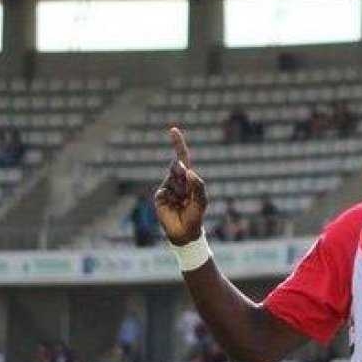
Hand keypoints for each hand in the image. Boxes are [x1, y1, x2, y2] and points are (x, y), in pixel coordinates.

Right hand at [154, 127, 206, 245]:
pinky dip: (173, 197)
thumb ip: (198, 185)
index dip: (178, 145)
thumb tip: (188, 171)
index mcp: (188, 179)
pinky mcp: (160, 196)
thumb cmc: (195, 216)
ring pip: (173, 179)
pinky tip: (175, 206)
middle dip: (182, 173)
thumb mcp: (202, 200)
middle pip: (177, 167)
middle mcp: (177, 181)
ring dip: (180, 191)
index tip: (173, 130)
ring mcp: (167, 188)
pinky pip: (166, 190)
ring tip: (183, 203)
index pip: (183, 158)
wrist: (184, 232)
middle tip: (186, 189)